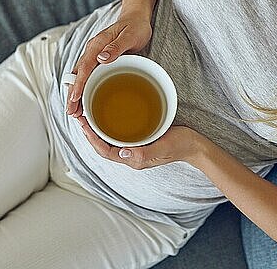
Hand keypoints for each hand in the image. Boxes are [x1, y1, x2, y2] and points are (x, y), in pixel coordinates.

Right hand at [66, 13, 151, 117]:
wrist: (136, 18)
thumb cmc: (135, 26)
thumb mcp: (130, 35)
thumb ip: (116, 46)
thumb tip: (101, 58)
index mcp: (97, 44)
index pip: (84, 67)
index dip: (78, 84)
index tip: (74, 97)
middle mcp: (92, 51)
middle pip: (77, 75)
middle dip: (72, 94)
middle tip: (71, 112)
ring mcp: (94, 56)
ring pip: (80, 77)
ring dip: (76, 94)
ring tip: (74, 112)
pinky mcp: (98, 61)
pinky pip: (87, 77)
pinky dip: (83, 89)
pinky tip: (84, 101)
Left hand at [75, 115, 207, 168]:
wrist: (195, 146)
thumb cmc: (181, 146)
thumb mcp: (163, 147)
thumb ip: (144, 152)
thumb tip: (122, 151)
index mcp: (133, 159)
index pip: (105, 151)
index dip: (92, 139)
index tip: (84, 125)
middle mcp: (131, 155)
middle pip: (103, 146)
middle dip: (89, 133)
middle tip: (80, 116)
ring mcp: (134, 149)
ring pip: (109, 141)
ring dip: (97, 130)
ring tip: (88, 116)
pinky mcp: (139, 141)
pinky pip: (118, 136)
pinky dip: (108, 127)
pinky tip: (106, 117)